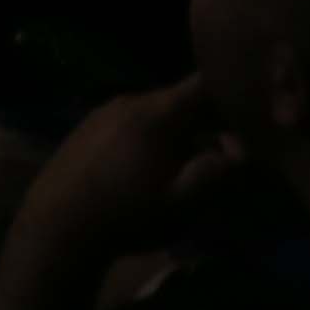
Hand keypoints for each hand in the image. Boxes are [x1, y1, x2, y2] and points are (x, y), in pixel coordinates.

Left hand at [3, 77, 243, 278]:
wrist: (58, 224)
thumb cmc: (127, 214)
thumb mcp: (182, 202)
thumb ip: (216, 173)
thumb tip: (241, 153)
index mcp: (155, 112)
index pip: (202, 85)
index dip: (232, 97)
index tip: (251, 120)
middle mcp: (128, 101)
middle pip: (179, 100)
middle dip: (209, 122)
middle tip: (229, 153)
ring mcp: (103, 111)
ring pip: (155, 111)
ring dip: (179, 131)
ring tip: (192, 163)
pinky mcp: (87, 127)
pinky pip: (131, 121)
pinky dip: (152, 135)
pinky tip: (154, 165)